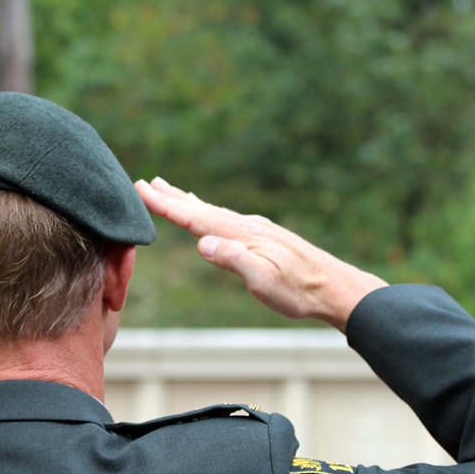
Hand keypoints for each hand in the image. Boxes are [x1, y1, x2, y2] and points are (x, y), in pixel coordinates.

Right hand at [134, 177, 386, 332]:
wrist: (334, 288)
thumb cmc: (299, 291)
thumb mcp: (264, 282)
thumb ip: (234, 260)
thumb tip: (202, 243)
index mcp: (241, 235)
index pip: (195, 217)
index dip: (165, 204)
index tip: (140, 189)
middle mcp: (245, 226)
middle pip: (200, 207)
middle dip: (170, 196)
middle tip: (144, 182)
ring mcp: (255, 229)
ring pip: (212, 210)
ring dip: (187, 200)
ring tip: (168, 189)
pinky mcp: (262, 237)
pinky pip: (225, 218)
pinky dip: (208, 211)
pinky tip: (209, 213)